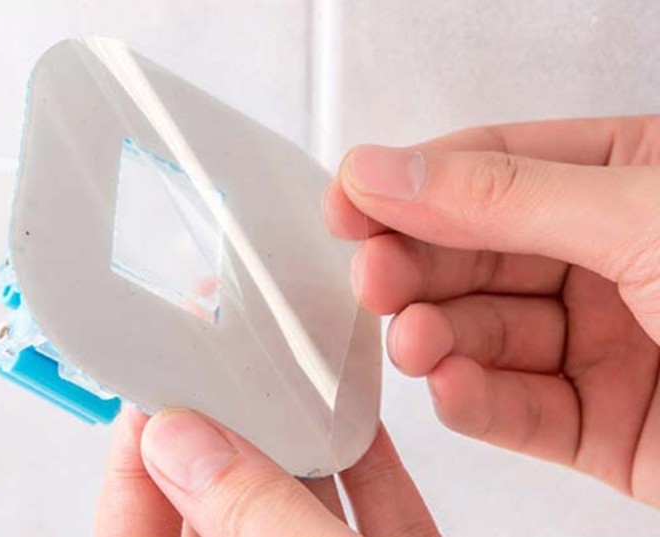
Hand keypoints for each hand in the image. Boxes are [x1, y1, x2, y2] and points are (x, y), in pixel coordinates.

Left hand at [94, 408, 437, 535]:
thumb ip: (249, 514)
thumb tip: (181, 442)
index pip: (135, 522)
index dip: (140, 453)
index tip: (157, 389)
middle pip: (222, 504)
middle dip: (230, 430)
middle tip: (227, 362)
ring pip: (294, 507)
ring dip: (298, 442)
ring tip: (289, 374)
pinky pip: (368, 515)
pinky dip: (363, 468)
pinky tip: (360, 418)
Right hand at [323, 115, 659, 505]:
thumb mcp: (645, 217)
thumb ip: (503, 195)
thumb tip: (389, 169)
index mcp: (629, 181)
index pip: (492, 167)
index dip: (413, 180)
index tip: (350, 199)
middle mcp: (611, 259)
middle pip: (477, 253)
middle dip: (418, 265)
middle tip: (374, 276)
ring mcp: (605, 344)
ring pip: (486, 333)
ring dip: (439, 337)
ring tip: (416, 341)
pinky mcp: (604, 427)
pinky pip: (517, 407)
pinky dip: (476, 399)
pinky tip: (454, 386)